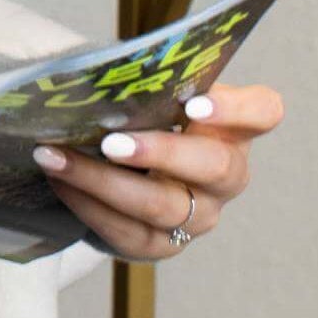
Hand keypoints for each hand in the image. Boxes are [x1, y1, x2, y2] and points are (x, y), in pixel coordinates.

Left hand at [32, 82, 284, 262]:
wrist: (120, 169)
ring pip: (161, 205)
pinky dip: (87, 203)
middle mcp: (226, 174)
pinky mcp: (164, 244)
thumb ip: (140, 83)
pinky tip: (59, 180)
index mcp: (230, 126)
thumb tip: (96, 73)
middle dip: (160, 153)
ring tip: (54, 157)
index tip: (194, 103)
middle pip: (214, 167)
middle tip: (110, 142)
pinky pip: (127, 231)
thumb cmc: (138, 115)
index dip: (236, 110)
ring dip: (101, 181)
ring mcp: (200, 215)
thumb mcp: (147, 94)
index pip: (263, 112)